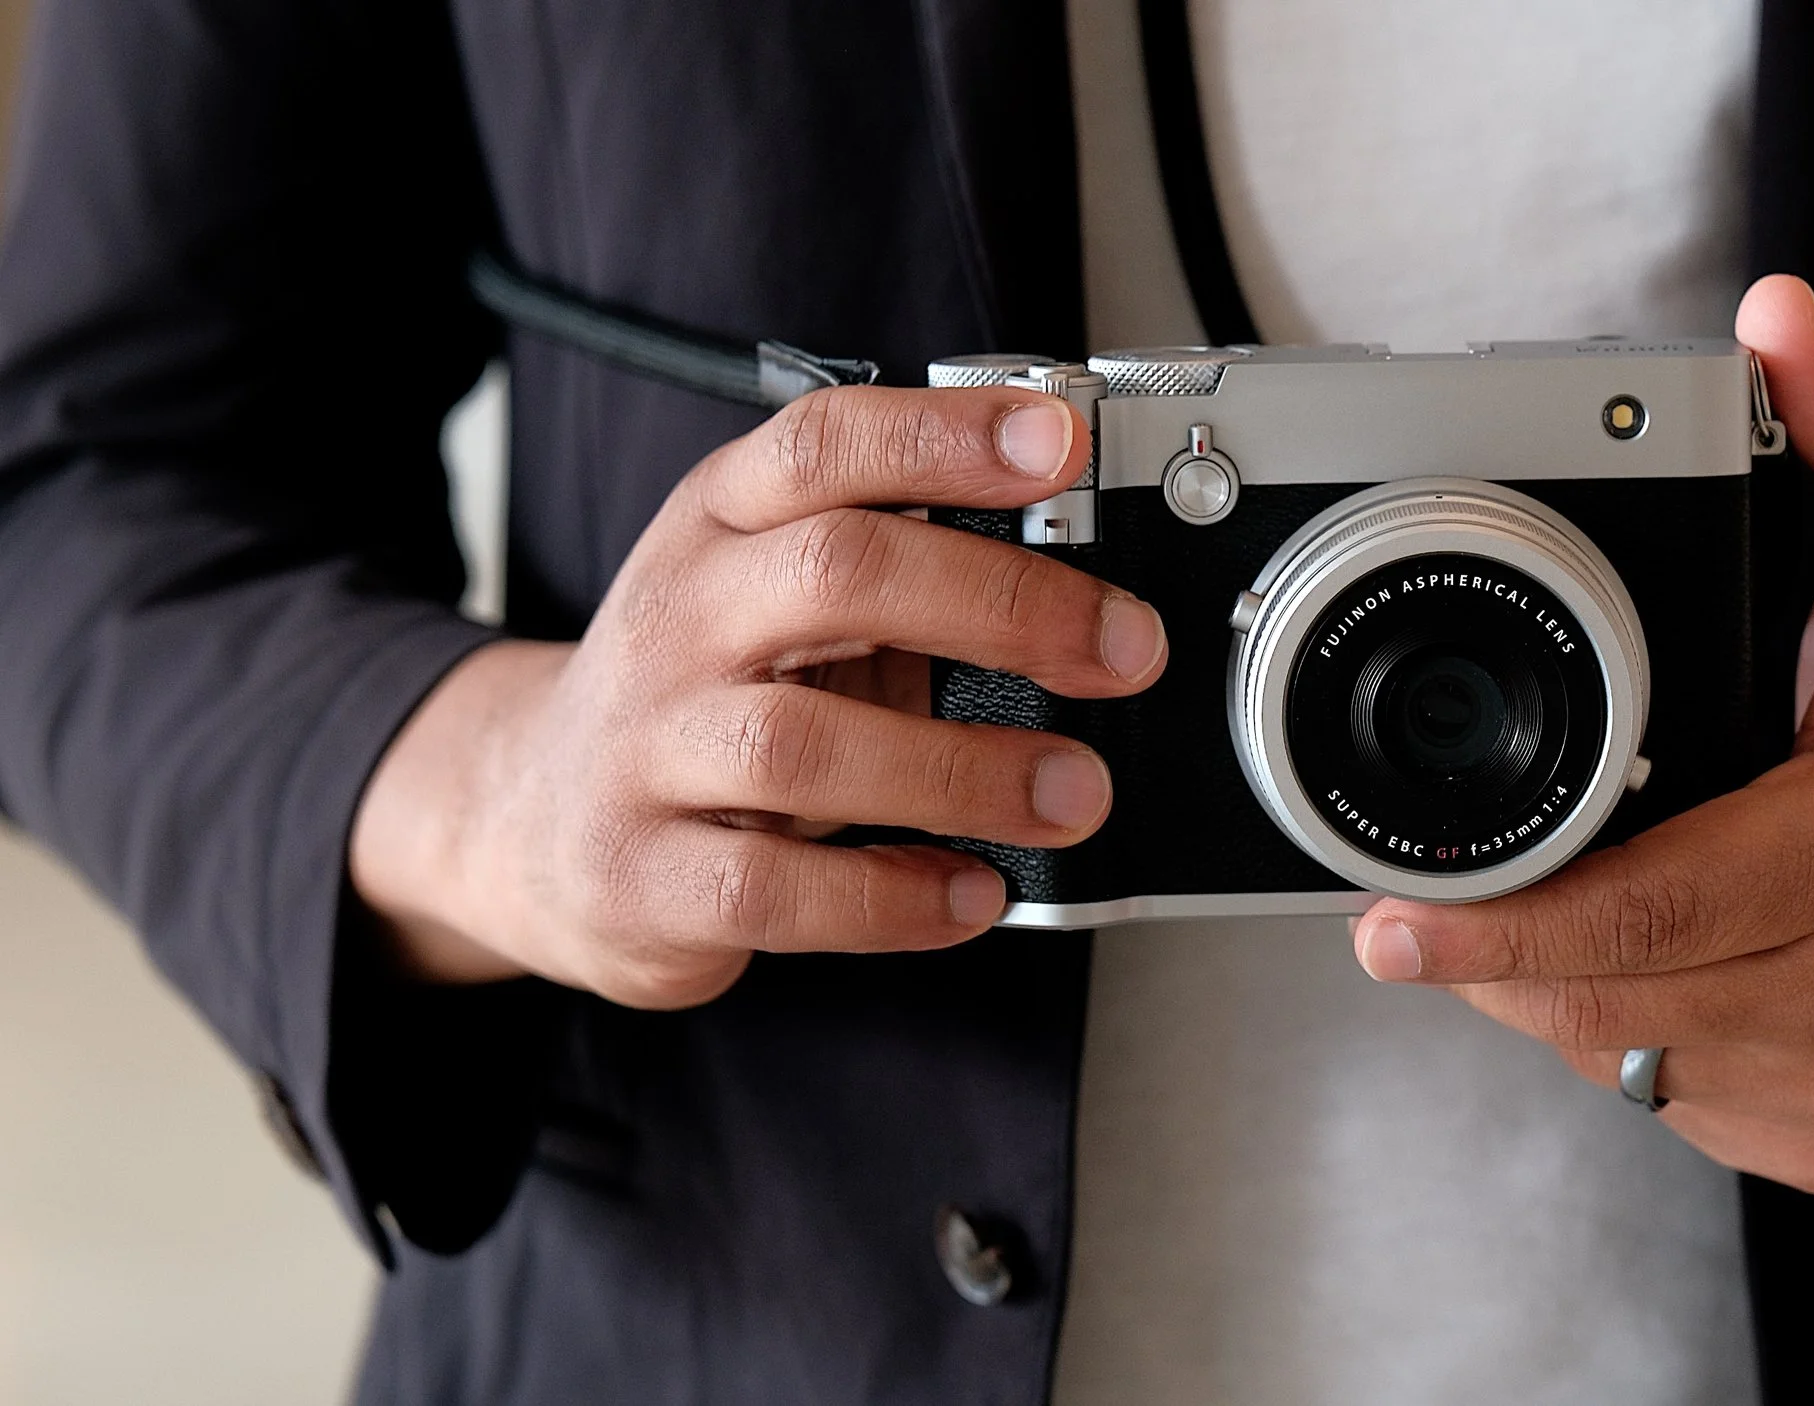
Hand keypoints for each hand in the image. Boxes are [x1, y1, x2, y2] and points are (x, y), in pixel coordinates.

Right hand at [350, 385, 1167, 1006]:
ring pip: (804, 745)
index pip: (825, 444)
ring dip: (967, 771)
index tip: (1059, 443)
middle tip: (1125, 649)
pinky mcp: (642, 875)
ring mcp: (647, 748)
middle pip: (838, 573)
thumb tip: (1083, 583)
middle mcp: (677, 618)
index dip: (946, 436)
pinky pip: (778, 891)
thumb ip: (901, 568)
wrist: (532, 816)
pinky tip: (972, 892)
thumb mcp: (774, 593)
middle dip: (1005, 604)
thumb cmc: (701, 694)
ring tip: (1073, 794)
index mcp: (720, 523)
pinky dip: (894, 895)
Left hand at [1349, 275, 1813, 1193]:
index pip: (1651, 910)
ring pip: (1611, 1051)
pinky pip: (1653, 1093)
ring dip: (1544, 988)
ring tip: (1544, 913)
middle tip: (1425, 903)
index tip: (1392, 921)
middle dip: (1493, 950)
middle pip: (1603, 995)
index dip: (1506, 926)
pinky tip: (1640, 964)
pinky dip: (1613, 1030)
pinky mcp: (1812, 1147)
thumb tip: (1778, 323)